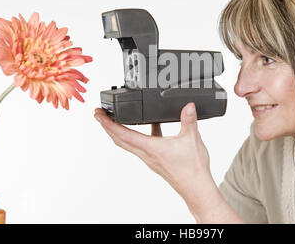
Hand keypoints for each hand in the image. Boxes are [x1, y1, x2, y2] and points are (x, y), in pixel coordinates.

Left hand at [93, 102, 219, 214]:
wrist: (196, 188)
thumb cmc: (192, 170)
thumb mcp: (192, 139)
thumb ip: (189, 120)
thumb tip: (188, 106)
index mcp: (151, 148)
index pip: (123, 134)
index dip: (108, 123)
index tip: (98, 114)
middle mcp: (146, 154)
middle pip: (119, 139)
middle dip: (107, 126)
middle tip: (99, 114)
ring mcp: (149, 159)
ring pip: (128, 144)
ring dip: (119, 132)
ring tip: (116, 120)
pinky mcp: (155, 160)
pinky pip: (142, 145)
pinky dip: (139, 135)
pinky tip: (152, 127)